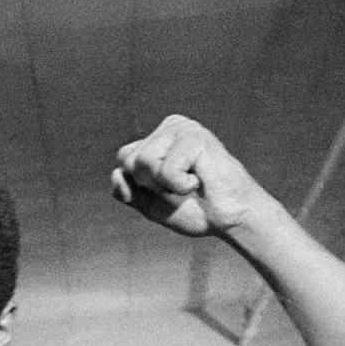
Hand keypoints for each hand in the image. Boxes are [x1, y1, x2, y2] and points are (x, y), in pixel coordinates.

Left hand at [111, 116, 279, 238]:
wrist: (229, 219)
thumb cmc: (194, 209)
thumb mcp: (150, 205)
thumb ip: (127, 192)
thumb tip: (115, 172)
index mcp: (157, 138)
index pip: (124, 160)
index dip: (140, 185)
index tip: (167, 189)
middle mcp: (170, 126)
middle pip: (130, 160)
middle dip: (151, 184)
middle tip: (181, 187)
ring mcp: (183, 128)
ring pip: (144, 162)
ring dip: (165, 185)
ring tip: (190, 183)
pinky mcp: (195, 136)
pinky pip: (166, 170)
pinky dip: (180, 186)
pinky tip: (200, 181)